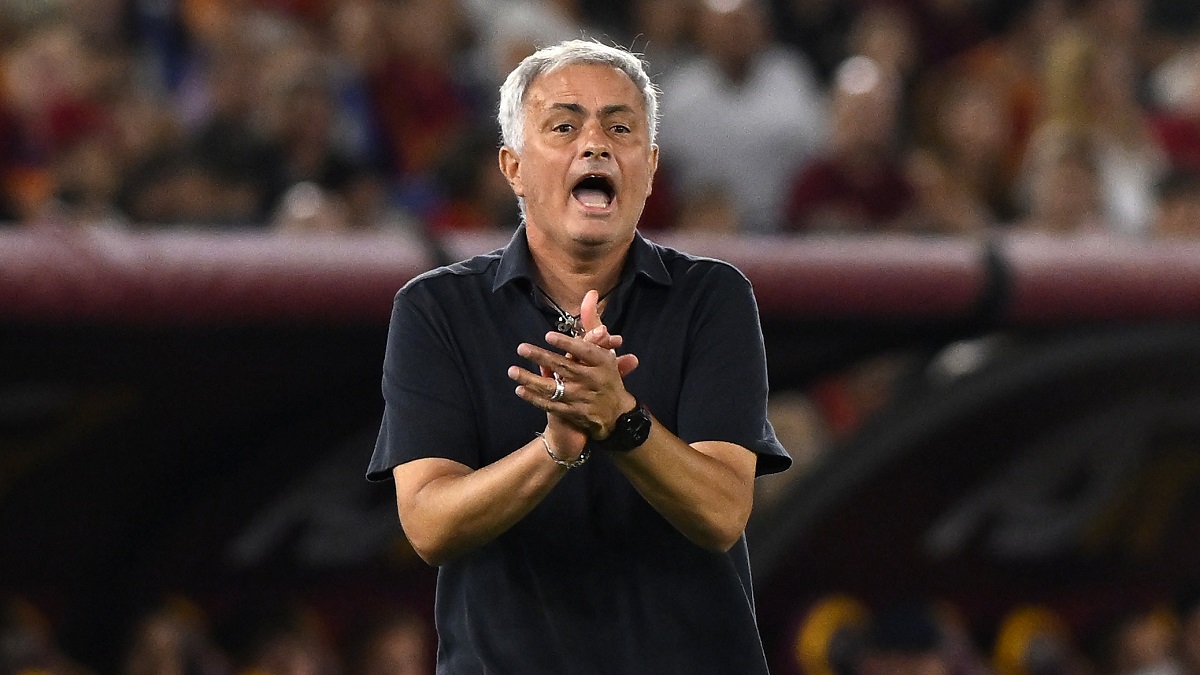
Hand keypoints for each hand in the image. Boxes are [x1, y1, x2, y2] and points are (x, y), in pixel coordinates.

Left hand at [509, 290, 639, 443]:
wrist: (616, 415)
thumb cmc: (606, 375)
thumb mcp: (604, 349)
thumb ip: (592, 323)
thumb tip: (589, 294)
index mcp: (603, 362)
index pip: (585, 351)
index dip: (567, 344)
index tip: (548, 336)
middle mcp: (593, 380)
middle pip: (565, 367)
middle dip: (541, 357)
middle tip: (521, 348)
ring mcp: (582, 398)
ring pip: (553, 388)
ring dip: (531, 379)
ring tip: (513, 371)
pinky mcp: (573, 413)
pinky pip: (550, 405)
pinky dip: (534, 398)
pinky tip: (520, 389)